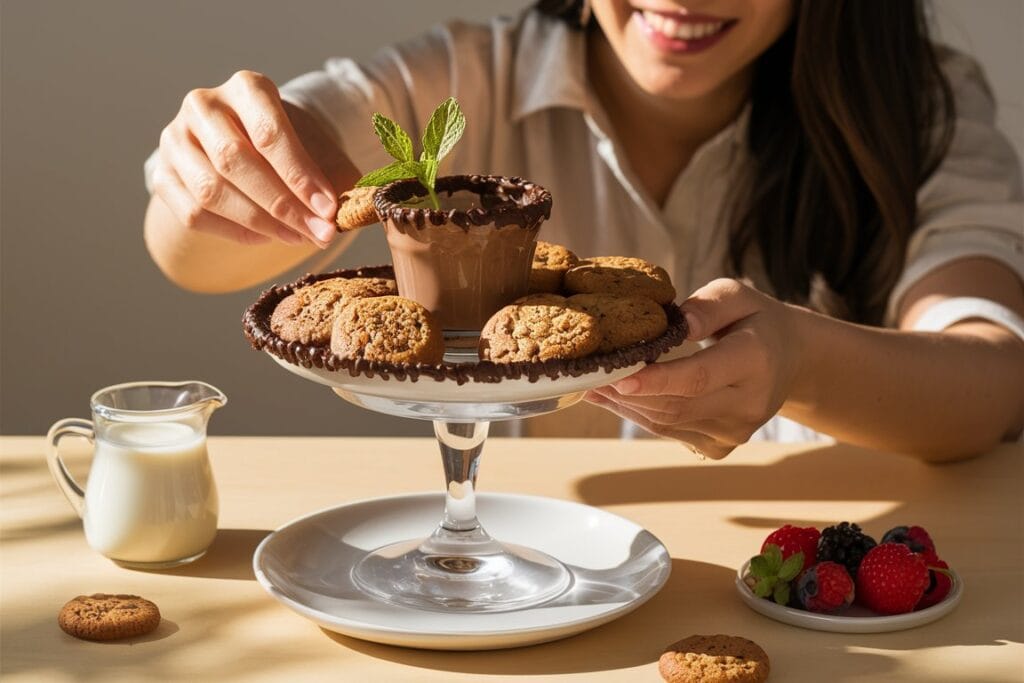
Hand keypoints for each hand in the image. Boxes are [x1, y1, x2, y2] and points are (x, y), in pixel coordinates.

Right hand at [152, 70, 338, 246]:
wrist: (240, 141)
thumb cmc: (285, 145)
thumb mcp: (313, 145)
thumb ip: (332, 173)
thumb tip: (352, 210)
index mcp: (246, 87)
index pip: (269, 132)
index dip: (300, 176)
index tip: (329, 210)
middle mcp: (203, 105)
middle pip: (236, 161)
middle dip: (283, 205)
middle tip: (319, 233)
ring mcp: (175, 139)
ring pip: (211, 191)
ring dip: (261, 224)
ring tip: (299, 238)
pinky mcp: (161, 175)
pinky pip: (194, 214)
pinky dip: (234, 233)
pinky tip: (267, 238)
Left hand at [585, 278, 807, 458]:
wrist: (790, 359)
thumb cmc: (754, 319)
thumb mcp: (737, 295)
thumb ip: (706, 307)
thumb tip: (676, 323)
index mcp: (756, 359)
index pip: (700, 377)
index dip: (657, 380)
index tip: (619, 376)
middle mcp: (749, 403)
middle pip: (676, 405)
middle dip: (626, 392)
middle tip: (588, 374)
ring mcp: (736, 431)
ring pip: (668, 423)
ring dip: (625, 406)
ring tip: (593, 385)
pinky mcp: (722, 446)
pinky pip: (671, 433)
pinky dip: (639, 416)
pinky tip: (617, 399)